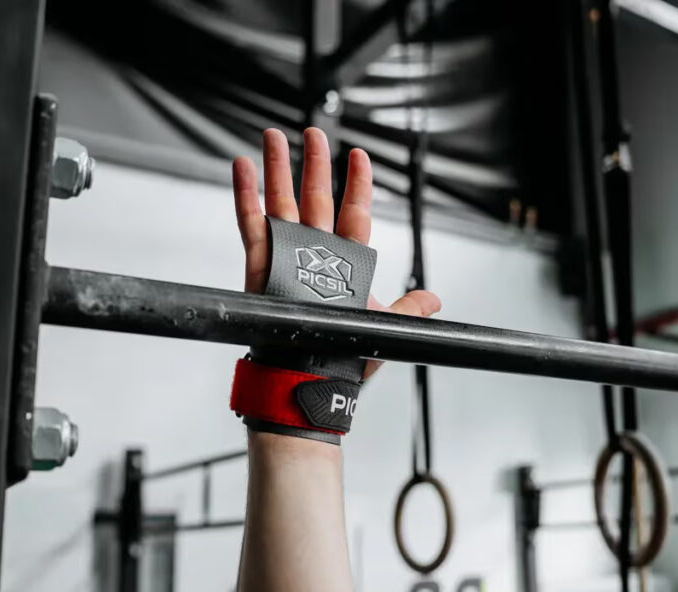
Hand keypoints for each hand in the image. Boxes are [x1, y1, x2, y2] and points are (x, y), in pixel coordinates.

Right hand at [232, 128, 441, 377]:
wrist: (310, 374)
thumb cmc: (345, 354)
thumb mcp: (385, 327)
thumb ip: (408, 308)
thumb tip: (434, 299)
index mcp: (346, 261)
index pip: (354, 212)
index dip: (358, 184)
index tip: (359, 155)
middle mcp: (315, 252)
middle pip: (316, 197)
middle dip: (314, 163)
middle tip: (313, 131)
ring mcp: (286, 254)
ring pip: (281, 201)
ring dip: (278, 168)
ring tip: (273, 136)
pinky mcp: (261, 262)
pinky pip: (251, 222)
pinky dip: (246, 194)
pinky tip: (243, 166)